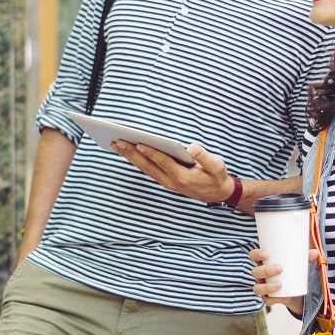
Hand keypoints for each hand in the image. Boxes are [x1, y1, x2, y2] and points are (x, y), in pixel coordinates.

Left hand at [111, 140, 233, 204]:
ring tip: (116, 144)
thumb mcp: (217, 166)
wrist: (218, 193)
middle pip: (148, 166)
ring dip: (130, 157)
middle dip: (132, 153)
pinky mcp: (165, 180)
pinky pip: (147, 170)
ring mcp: (166, 182)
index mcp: (183, 177)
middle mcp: (171, 182)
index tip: (139, 143)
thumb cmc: (217, 177)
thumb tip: (192, 147)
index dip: (151, 153)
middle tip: (118, 141)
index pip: (164, 163)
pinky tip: (127, 151)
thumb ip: (205, 156)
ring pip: (145, 169)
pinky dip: (136, 160)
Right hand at [248, 247, 313, 315]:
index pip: (253, 256)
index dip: (256, 254)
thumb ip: (305, 258)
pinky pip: (266, 300)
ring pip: (258, 288)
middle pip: (256, 272)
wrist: (295, 290)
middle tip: (280, 268)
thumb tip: (315, 252)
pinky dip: (271, 298)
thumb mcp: (298, 263)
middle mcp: (260, 275)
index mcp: (263, 262)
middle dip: (266, 270)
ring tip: (280, 284)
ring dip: (267, 286)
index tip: (266, 253)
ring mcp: (262, 287)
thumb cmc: (292, 271)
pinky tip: (279, 296)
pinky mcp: (267, 298)